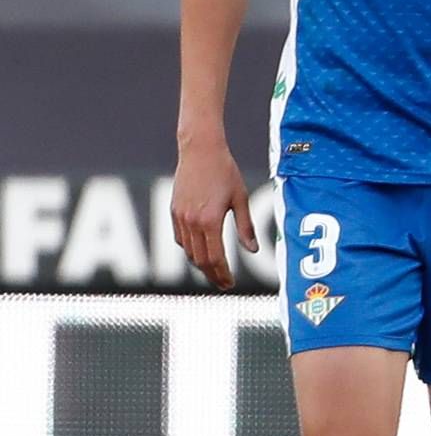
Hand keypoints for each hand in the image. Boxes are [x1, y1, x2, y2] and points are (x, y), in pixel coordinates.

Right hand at [170, 139, 254, 289]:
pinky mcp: (173, 211)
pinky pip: (180, 238)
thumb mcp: (241, 198)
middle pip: (199, 260)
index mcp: (210, 221)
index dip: (223, 274)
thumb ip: (245, 226)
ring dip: (201, 265)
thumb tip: (253, 250)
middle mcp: (191, 222)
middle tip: (224, 284)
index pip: (215, 258)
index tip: (230, 284)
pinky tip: (201, 252)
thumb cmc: (225, 172)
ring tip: (215, 272)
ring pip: (188, 251)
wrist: (200, 151)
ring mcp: (179, 217)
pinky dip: (190, 250)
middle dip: (212, 275)